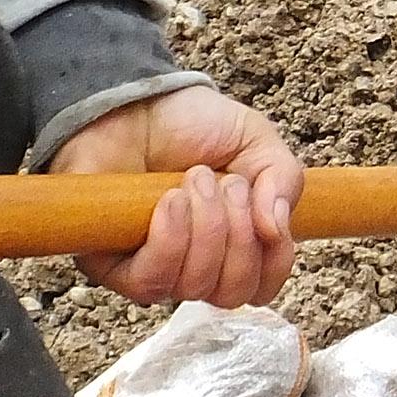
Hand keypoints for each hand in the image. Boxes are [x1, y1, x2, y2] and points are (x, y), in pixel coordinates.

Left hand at [48, 86, 303, 309]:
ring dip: (206, 228)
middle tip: (228, 184)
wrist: (134, 104)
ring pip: (195, 285)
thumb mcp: (257, 140)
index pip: (262, 286)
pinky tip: (171, 201)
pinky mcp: (113, 266)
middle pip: (231, 292)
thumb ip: (283, 180)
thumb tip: (278, 230)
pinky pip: (152, 281)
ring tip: (195, 180)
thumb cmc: (192, 124)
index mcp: (233, 243)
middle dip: (239, 234)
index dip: (274, 258)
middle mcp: (195, 264)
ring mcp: (155, 268)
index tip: (266, 211)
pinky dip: (171, 240)